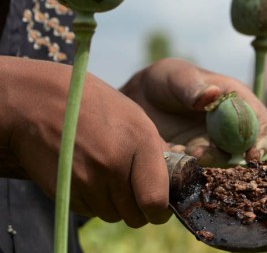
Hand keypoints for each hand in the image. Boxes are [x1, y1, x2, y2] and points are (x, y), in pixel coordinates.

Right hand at [0, 56, 170, 226]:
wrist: (42, 103)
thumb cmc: (96, 106)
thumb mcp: (136, 118)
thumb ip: (156, 151)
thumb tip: (172, 182)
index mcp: (140, 143)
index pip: (156, 201)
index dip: (160, 210)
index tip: (160, 206)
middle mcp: (114, 165)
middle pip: (136, 215)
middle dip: (140, 209)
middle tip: (135, 192)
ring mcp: (87, 180)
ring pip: (114, 216)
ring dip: (117, 205)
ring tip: (110, 177)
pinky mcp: (66, 191)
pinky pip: (91, 211)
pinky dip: (95, 201)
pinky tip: (90, 176)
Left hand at [120, 58, 266, 166]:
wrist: (138, 100)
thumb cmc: (165, 80)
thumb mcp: (176, 76)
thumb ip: (192, 86)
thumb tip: (213, 94)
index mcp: (238, 102)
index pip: (263, 124)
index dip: (262, 140)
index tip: (251, 153)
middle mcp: (232, 128)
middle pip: (244, 151)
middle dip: (226, 157)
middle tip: (198, 154)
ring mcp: (215, 147)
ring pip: (220, 165)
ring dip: (202, 164)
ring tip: (177, 151)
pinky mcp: (196, 162)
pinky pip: (198, 173)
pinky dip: (185, 170)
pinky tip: (167, 155)